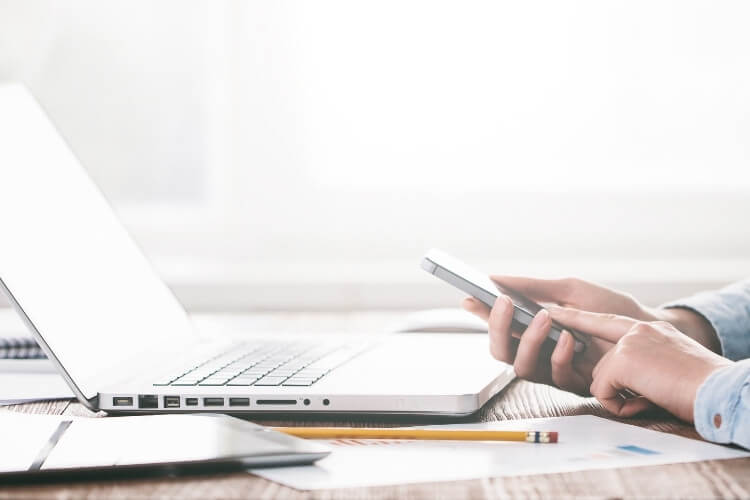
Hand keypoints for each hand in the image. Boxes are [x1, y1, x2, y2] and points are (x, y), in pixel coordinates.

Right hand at [462, 277, 660, 393]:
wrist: (648, 327)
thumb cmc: (609, 306)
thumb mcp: (569, 289)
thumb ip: (533, 287)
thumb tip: (495, 277)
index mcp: (533, 328)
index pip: (499, 325)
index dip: (481, 315)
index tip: (469, 298)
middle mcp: (539, 351)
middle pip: (501, 352)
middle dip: (497, 329)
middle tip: (504, 303)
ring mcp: (556, 369)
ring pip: (522, 368)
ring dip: (528, 342)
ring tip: (543, 317)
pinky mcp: (577, 384)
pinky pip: (556, 377)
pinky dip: (559, 355)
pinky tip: (568, 339)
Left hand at [549, 307, 733, 420]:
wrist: (721, 390)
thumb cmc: (703, 388)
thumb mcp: (671, 365)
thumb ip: (643, 361)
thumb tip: (619, 379)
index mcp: (649, 330)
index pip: (606, 322)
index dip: (579, 319)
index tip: (553, 311)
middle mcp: (637, 330)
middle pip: (601, 363)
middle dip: (614, 387)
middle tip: (648, 394)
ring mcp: (628, 342)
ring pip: (599, 379)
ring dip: (621, 397)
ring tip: (654, 397)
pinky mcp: (622, 359)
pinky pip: (601, 392)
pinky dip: (620, 406)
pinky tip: (646, 402)